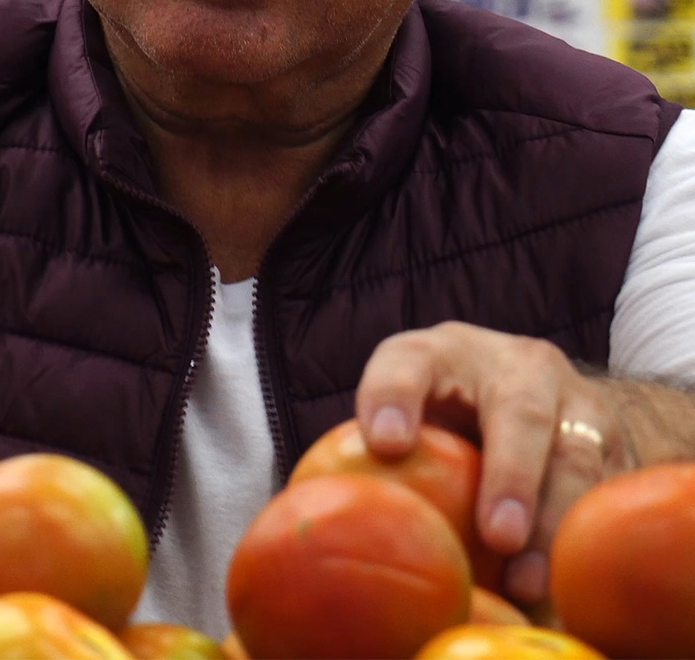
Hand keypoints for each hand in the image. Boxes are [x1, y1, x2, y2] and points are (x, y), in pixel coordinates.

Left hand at [354, 321, 635, 605]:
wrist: (539, 392)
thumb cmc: (448, 412)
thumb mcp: (415, 409)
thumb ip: (382, 447)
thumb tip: (325, 512)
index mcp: (440, 352)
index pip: (407, 362)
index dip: (393, 396)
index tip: (385, 442)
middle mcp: (512, 364)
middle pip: (516, 410)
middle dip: (510, 473)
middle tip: (497, 534)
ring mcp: (570, 397)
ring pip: (574, 454)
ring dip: (553, 522)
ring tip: (529, 582)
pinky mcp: (611, 438)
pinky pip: (606, 488)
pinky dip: (584, 537)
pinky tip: (560, 582)